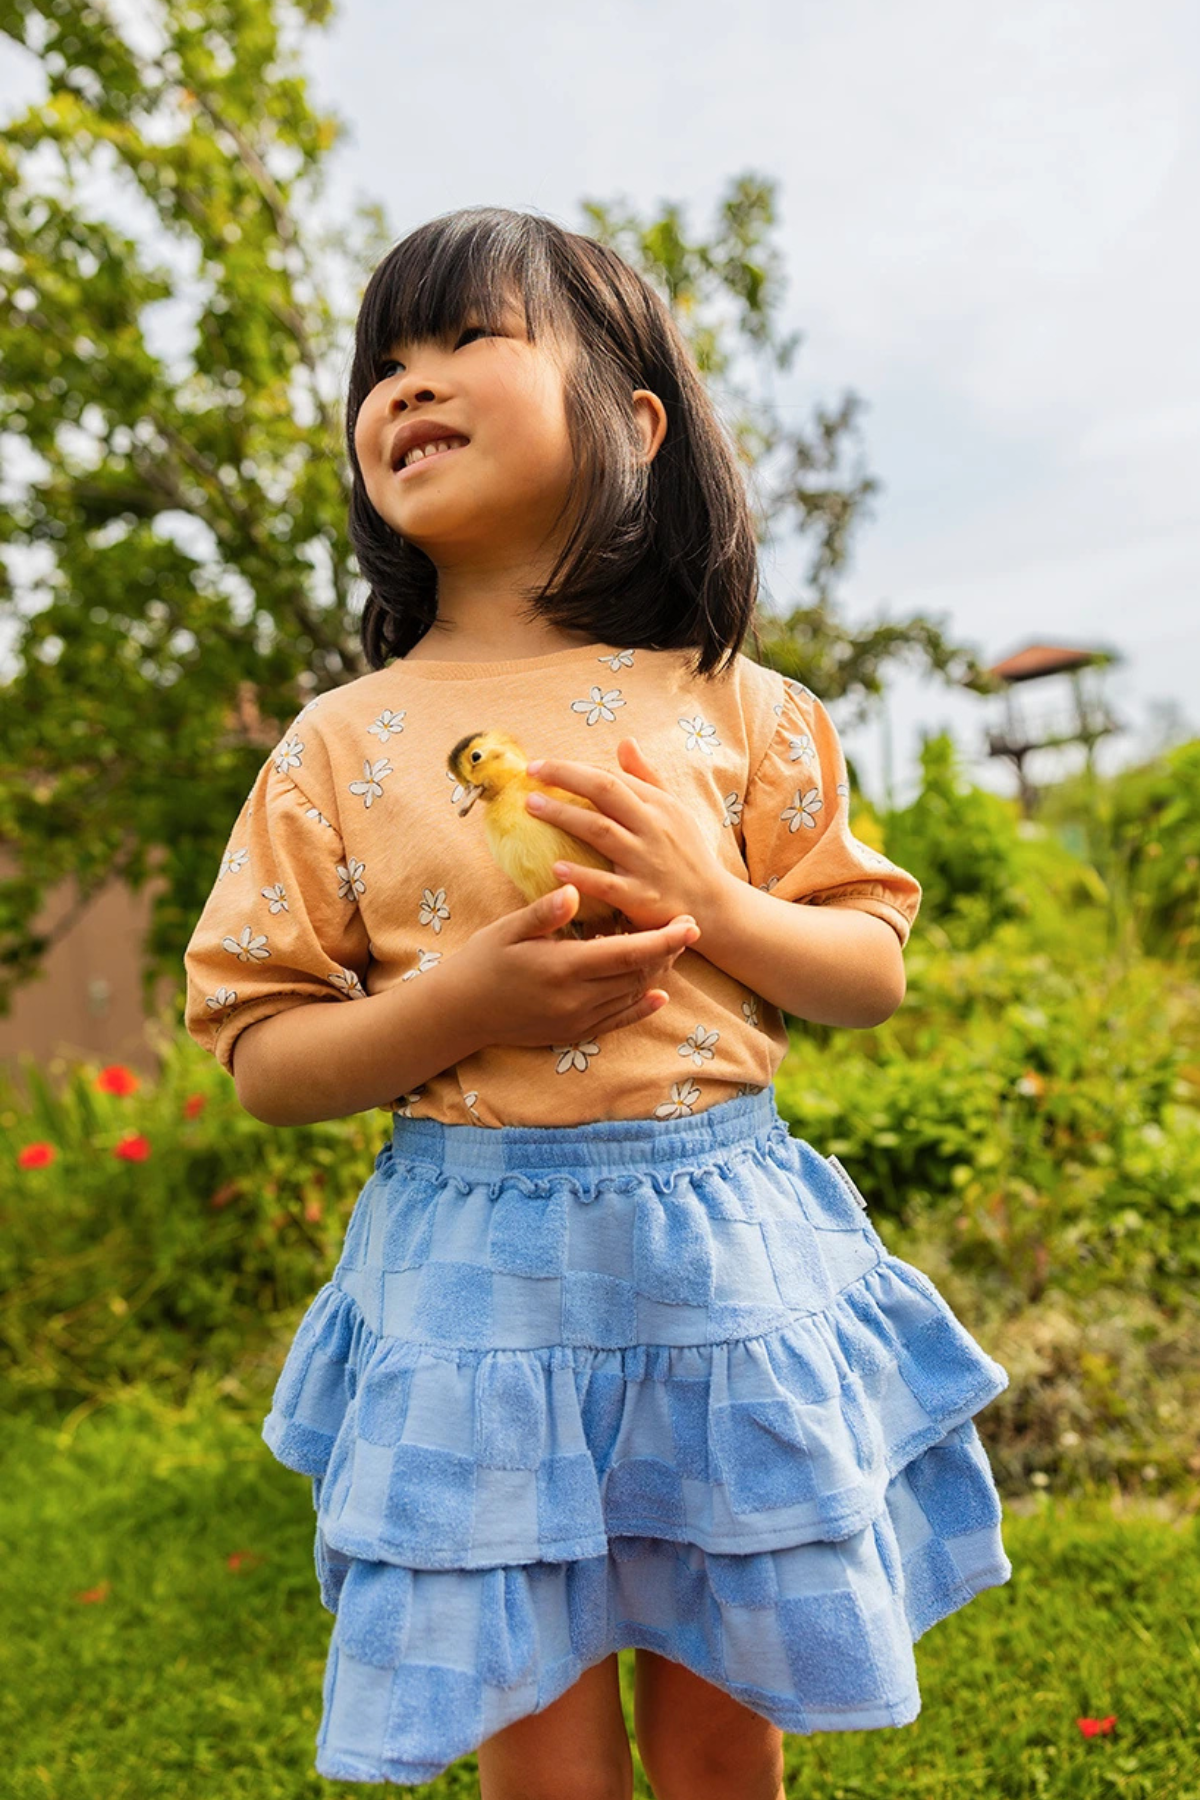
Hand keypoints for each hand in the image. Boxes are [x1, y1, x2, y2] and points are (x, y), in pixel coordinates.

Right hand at [454, 884, 699, 1048]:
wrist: (460, 1012)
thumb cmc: (482, 962)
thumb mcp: (508, 930)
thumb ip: (544, 912)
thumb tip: (572, 888)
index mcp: (564, 967)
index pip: (629, 953)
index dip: (664, 939)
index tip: (690, 922)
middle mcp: (577, 999)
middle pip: (639, 974)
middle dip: (667, 951)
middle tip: (684, 927)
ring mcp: (578, 1020)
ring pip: (632, 995)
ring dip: (655, 972)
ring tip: (669, 948)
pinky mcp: (574, 1033)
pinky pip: (618, 1021)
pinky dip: (641, 1007)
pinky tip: (657, 995)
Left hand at [524, 738, 724, 933]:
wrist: (713, 904)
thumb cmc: (686, 854)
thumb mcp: (675, 811)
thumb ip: (647, 778)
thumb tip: (625, 741)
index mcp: (659, 805)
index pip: (612, 776)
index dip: (573, 768)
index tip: (540, 766)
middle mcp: (653, 827)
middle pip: (605, 791)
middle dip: (565, 778)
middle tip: (530, 776)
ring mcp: (648, 861)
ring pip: (601, 831)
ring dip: (564, 816)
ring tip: (532, 807)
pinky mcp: (642, 896)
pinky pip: (607, 884)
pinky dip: (582, 875)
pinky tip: (555, 868)